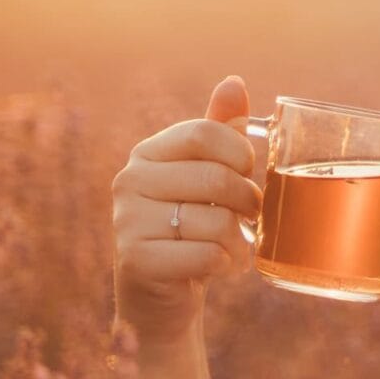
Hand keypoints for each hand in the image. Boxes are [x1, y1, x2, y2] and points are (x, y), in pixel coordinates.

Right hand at [111, 75, 262, 345]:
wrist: (159, 297)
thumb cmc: (189, 227)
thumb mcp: (203, 176)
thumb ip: (218, 131)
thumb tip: (233, 82)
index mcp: (148, 153)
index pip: (204, 133)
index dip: (240, 153)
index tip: (249, 172)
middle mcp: (130, 181)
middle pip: (215, 176)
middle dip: (248, 201)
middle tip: (251, 217)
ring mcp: (127, 221)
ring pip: (215, 220)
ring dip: (239, 240)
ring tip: (235, 247)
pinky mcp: (136, 260)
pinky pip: (205, 255)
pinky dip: (224, 264)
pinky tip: (218, 267)